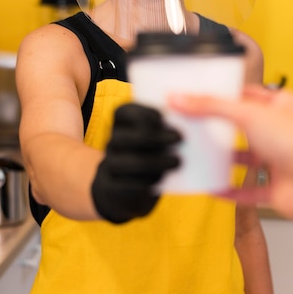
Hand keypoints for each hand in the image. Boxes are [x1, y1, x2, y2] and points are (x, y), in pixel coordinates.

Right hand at [91, 103, 180, 223]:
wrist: (136, 189)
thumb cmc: (160, 152)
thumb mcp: (164, 133)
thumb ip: (175, 120)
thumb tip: (182, 104)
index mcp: (123, 123)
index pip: (123, 112)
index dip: (142, 112)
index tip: (164, 116)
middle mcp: (114, 141)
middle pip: (126, 136)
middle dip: (153, 136)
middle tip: (179, 138)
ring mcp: (111, 165)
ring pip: (129, 162)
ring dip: (155, 162)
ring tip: (178, 162)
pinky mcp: (113, 188)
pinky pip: (126, 185)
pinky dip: (145, 183)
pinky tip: (162, 180)